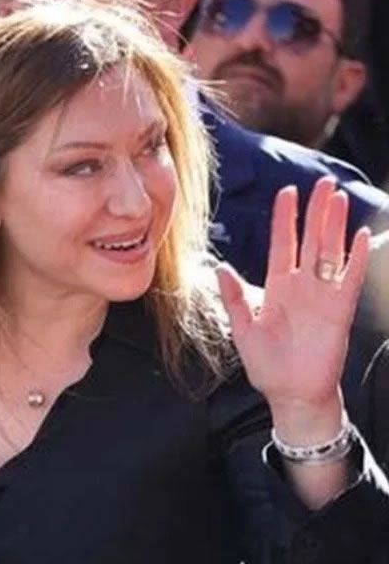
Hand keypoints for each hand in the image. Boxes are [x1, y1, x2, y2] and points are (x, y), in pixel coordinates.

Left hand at [216, 178, 371, 442]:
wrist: (291, 394)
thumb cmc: (267, 365)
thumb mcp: (243, 329)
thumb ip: (234, 298)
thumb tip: (220, 267)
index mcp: (277, 287)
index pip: (282, 244)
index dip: (285, 219)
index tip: (286, 192)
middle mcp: (302, 287)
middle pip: (310, 240)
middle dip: (315, 212)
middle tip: (322, 183)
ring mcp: (322, 297)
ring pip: (330, 252)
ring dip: (334, 226)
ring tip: (338, 198)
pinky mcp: (339, 312)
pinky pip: (348, 280)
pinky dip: (354, 259)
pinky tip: (357, 236)